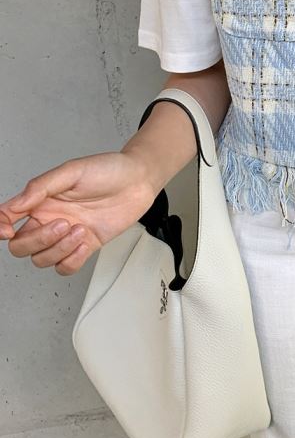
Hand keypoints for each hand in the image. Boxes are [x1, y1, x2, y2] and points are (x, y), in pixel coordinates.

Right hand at [0, 152, 158, 276]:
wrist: (138, 181)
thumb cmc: (107, 170)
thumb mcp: (72, 171)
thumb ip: (41, 186)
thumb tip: (18, 203)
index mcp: (40, 201)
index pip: (7, 218)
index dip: (0, 227)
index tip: (8, 229)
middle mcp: (49, 219)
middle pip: (21, 246)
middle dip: (38, 241)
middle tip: (62, 225)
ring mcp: (66, 236)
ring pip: (42, 259)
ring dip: (59, 249)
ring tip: (80, 229)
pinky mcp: (84, 247)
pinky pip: (66, 267)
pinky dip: (72, 260)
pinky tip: (85, 242)